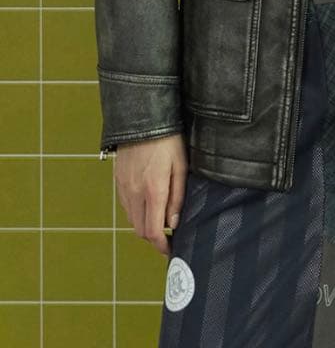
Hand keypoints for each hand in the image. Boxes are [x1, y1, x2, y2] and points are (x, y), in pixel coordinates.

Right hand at [114, 134, 187, 257]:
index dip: (162, 246)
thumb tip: (174, 222)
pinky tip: (147, 204)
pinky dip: (136, 212)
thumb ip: (177, 197)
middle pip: (140, 230)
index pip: (153, 231)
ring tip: (159, 219)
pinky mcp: (118, 181)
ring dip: (144, 224)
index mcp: (153, 191)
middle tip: (168, 235)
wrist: (142, 119)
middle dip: (154, 237)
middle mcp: (135, 193)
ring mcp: (123, 187)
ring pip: (131, 219)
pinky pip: (125, 206)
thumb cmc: (167, 141)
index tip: (171, 249)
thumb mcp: (181, 166)